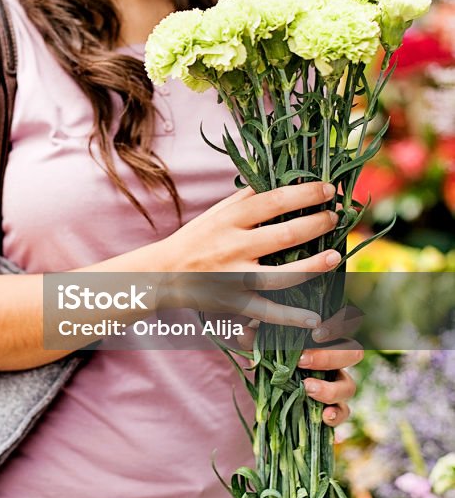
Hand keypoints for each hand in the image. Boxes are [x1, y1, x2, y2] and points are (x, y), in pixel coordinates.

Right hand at [159, 182, 340, 332]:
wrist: (163, 274)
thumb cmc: (196, 238)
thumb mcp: (215, 213)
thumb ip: (245, 198)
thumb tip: (278, 179)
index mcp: (229, 219)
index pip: (274, 201)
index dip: (305, 193)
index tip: (328, 189)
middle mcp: (233, 246)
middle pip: (284, 235)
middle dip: (317, 224)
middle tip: (336, 218)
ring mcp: (234, 277)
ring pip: (281, 275)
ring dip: (313, 266)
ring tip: (335, 257)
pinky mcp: (233, 303)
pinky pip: (267, 311)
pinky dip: (291, 317)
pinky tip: (315, 318)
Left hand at [237, 305, 364, 427]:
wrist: (269, 382)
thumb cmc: (271, 353)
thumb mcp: (262, 343)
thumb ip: (258, 337)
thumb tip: (246, 333)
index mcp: (324, 338)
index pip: (343, 324)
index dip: (336, 327)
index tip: (314, 333)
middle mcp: (336, 360)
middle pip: (353, 353)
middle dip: (328, 357)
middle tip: (302, 361)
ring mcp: (337, 384)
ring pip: (350, 386)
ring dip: (331, 389)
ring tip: (307, 389)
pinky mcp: (332, 407)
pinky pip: (344, 412)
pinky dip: (337, 415)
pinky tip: (324, 417)